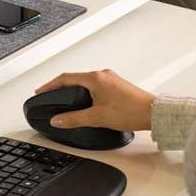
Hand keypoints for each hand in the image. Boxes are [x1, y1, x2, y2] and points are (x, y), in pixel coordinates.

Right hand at [35, 69, 155, 131]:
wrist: (154, 113)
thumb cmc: (131, 111)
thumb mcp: (97, 117)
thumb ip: (74, 119)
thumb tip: (58, 120)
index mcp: (95, 78)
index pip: (65, 78)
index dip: (50, 85)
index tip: (41, 91)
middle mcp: (103, 75)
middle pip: (75, 78)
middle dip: (61, 87)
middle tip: (50, 95)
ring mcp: (111, 79)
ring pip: (86, 82)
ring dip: (74, 89)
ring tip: (66, 99)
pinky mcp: (118, 86)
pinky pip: (96, 86)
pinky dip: (86, 92)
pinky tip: (86, 102)